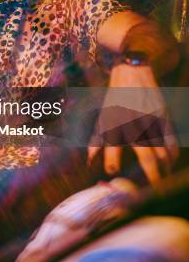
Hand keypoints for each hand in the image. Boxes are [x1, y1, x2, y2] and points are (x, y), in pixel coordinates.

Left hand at [88, 64, 178, 183]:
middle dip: (151, 176)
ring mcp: (151, 121)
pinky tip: (170, 162)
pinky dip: (173, 155)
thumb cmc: (115, 98)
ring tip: (162, 177)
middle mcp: (134, 124)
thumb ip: (96, 141)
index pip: (112, 150)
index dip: (112, 164)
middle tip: (152, 188)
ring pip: (163, 152)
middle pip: (147, 157)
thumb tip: (89, 163)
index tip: (113, 173)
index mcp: (115, 124)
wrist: (132, 72)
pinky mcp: (163, 117)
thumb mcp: (102, 116)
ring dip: (164, 168)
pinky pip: (171, 141)